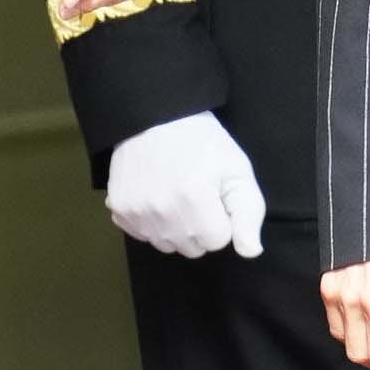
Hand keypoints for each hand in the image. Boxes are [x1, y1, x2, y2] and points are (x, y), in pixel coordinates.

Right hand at [106, 112, 268, 260]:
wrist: (155, 117)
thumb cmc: (202, 143)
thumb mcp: (237, 170)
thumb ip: (249, 213)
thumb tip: (250, 252)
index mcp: (195, 198)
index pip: (218, 241)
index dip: (221, 219)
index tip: (215, 197)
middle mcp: (162, 210)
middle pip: (192, 248)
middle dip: (200, 227)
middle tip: (196, 195)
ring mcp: (136, 211)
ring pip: (166, 245)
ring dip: (175, 228)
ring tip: (175, 195)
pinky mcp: (118, 208)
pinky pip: (142, 236)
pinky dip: (151, 223)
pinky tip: (155, 197)